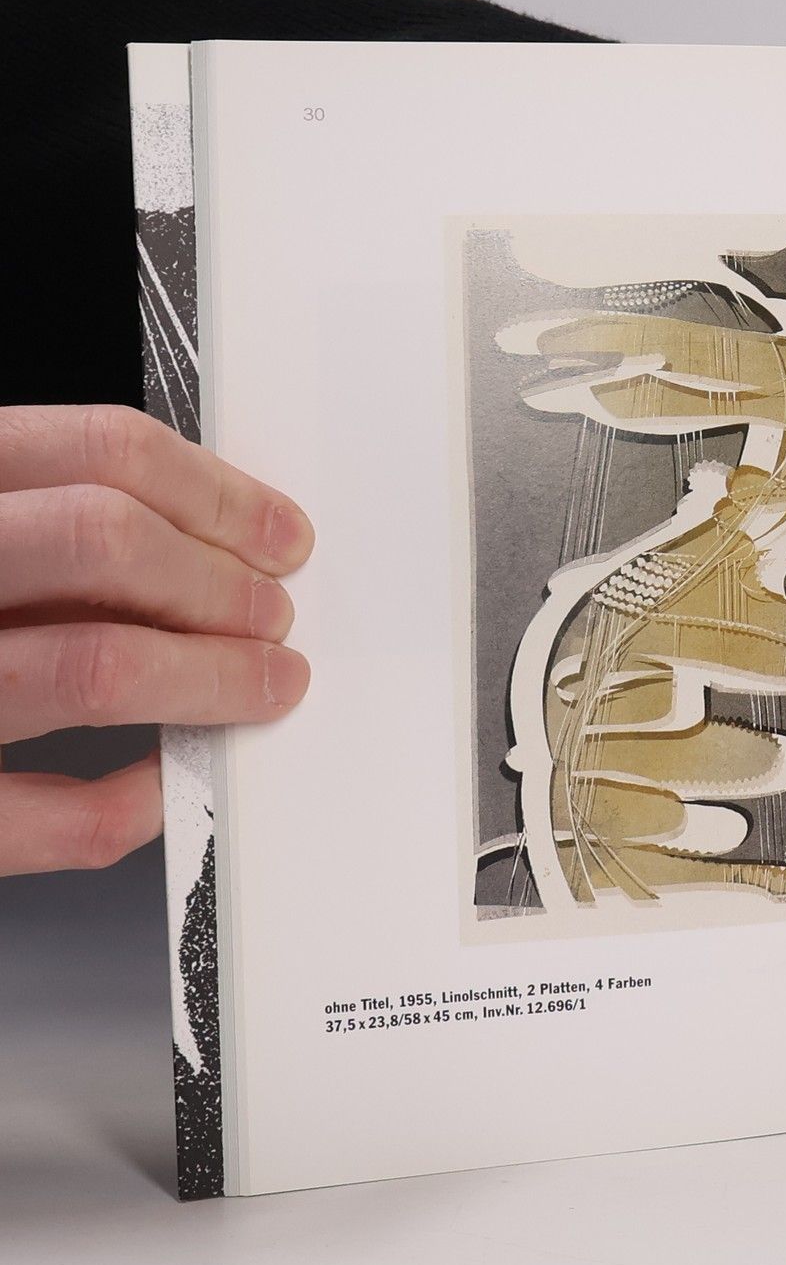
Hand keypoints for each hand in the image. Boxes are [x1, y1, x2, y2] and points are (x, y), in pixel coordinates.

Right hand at [0, 406, 312, 875]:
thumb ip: (28, 521)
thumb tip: (191, 537)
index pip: (95, 451)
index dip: (217, 494)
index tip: (278, 534)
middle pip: (107, 543)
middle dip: (223, 583)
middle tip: (273, 615)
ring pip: (95, 663)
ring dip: (213, 677)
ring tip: (260, 684)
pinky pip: (46, 813)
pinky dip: (132, 797)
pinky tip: (162, 779)